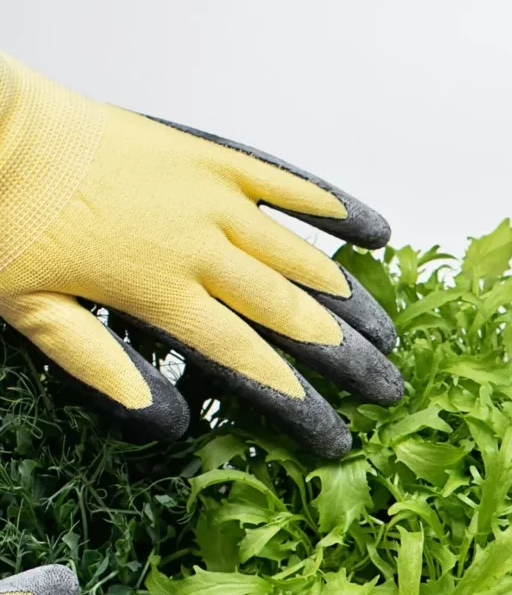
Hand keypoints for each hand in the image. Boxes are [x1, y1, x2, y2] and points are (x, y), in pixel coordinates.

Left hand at [0, 53, 402, 457]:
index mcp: (162, 291)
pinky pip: (289, 184)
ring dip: (352, 300)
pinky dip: (335, 209)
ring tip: (389, 334)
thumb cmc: (1, 218)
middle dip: (347, 360)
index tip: (341, 438)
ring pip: (303, 258)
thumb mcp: (32, 311)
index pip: (253, 363)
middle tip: (390, 389)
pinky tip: (374, 234)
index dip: (304, 406)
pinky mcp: (213, 156)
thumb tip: (168, 423)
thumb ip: (102, 366)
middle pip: (294, 315)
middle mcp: (203, 247)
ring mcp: (215, 197)